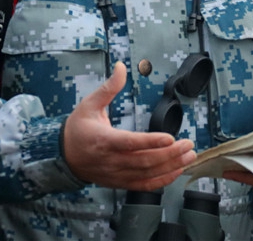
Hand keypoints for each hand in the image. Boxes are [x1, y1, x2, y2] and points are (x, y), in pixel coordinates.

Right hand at [63, 62, 195, 189]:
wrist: (63, 156)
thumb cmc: (77, 129)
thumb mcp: (89, 104)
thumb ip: (109, 87)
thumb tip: (121, 67)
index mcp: (103, 140)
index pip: (130, 142)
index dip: (151, 142)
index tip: (170, 137)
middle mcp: (111, 160)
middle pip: (145, 161)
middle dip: (170, 154)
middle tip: (189, 144)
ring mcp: (117, 174)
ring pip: (147, 174)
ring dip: (171, 166)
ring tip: (189, 156)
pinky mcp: (120, 182)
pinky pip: (144, 185)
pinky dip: (162, 181)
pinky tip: (176, 171)